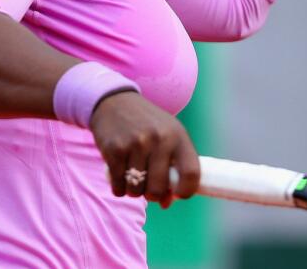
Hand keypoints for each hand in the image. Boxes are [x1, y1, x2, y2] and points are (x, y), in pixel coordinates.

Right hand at [90, 91, 200, 208]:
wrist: (115, 102)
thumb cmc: (147, 124)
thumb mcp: (167, 136)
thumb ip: (173, 167)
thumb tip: (167, 203)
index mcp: (178, 136)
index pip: (191, 173)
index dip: (186, 191)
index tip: (177, 194)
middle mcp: (159, 139)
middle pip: (158, 188)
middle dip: (153, 195)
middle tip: (148, 186)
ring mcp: (136, 144)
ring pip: (136, 190)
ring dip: (134, 191)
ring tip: (133, 178)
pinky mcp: (115, 150)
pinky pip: (118, 186)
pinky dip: (119, 188)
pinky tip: (120, 177)